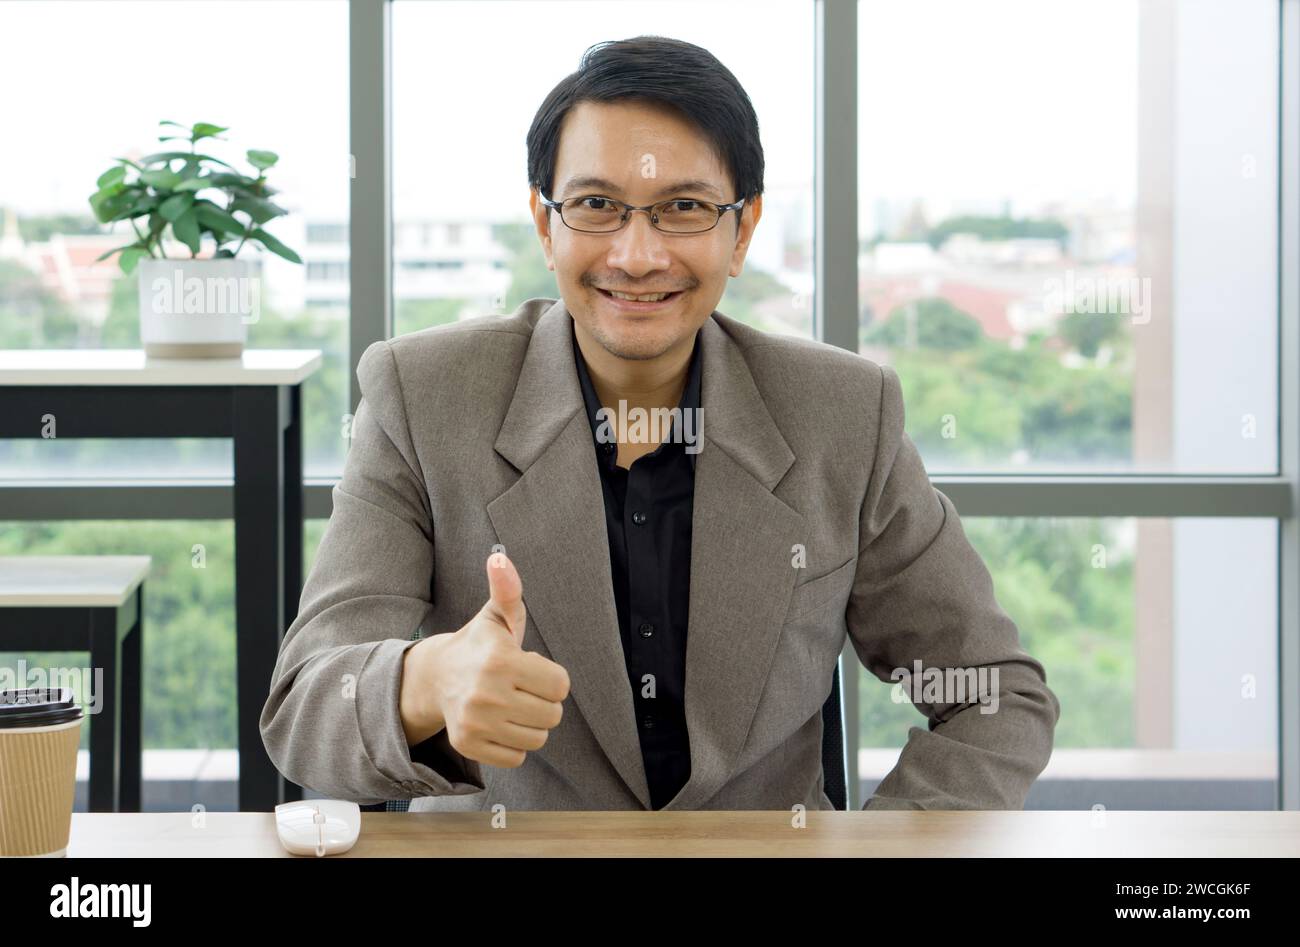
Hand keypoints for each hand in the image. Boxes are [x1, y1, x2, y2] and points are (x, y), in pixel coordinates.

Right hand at [402, 552, 569, 767]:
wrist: (436, 677)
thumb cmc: (479, 645)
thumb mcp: (497, 616)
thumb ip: (507, 589)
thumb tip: (499, 557)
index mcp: (500, 660)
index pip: (561, 685)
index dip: (552, 678)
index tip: (532, 669)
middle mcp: (486, 693)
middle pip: (553, 715)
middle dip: (544, 702)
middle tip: (522, 689)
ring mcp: (476, 722)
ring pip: (538, 738)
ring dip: (531, 724)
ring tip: (512, 705)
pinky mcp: (469, 745)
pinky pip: (517, 757)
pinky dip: (514, 744)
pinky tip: (500, 724)